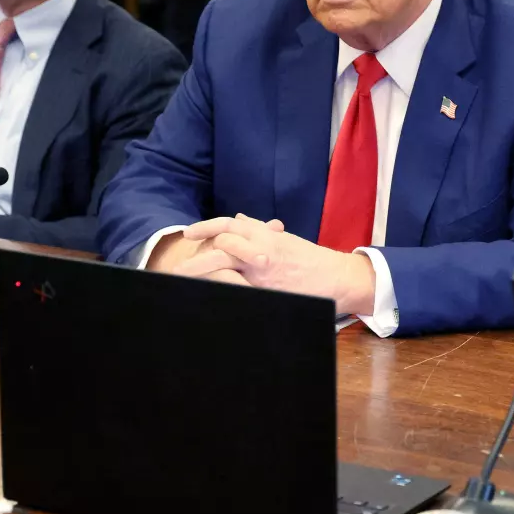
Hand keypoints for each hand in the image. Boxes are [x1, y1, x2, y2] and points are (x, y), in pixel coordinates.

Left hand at [176, 214, 376, 313]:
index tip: (189, 234)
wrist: (336, 277)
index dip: (206, 227)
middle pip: (222, 245)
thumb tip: (237, 217)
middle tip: (177, 269)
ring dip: (203, 272)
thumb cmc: (309, 259)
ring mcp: (263, 272)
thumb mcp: (283, 239)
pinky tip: (208, 296)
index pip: (229, 224)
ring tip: (183, 282)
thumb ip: (258, 230)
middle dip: (197, 257)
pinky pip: (239, 288)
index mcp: (265, 236)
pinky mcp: (267, 290)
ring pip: (227, 264)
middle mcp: (262, 250)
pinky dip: (223, 290)